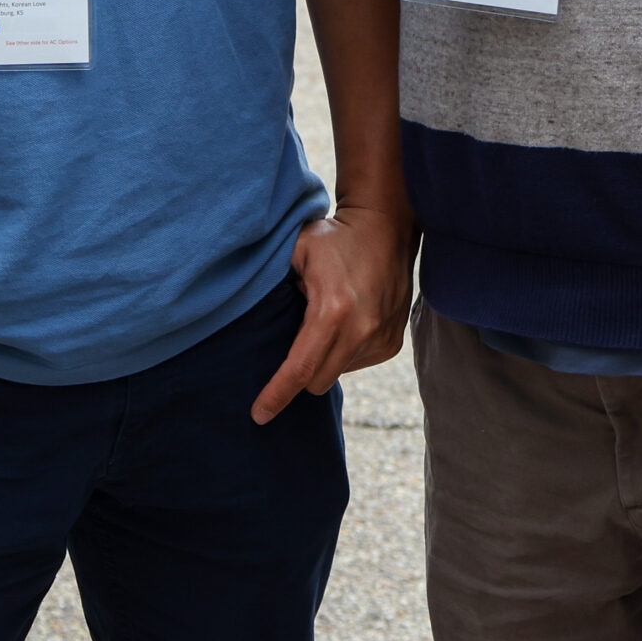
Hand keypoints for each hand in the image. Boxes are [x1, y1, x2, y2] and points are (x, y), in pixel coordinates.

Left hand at [252, 203, 416, 424]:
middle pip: (318, 381)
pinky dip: (346, 352)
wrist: (387, 226)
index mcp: (332, 310)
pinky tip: (346, 322)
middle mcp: (361, 329)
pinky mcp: (393, 341)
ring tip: (324, 322)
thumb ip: (273, 284)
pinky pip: (359, 363)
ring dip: (325, 360)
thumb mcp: (296, 251)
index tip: (259, 414)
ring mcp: (381, 337)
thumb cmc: (335, 238)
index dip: (276, 394)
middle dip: (299, 375)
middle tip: (291, 345)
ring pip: (339, 373)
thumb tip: (248, 314)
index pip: (299, 368)